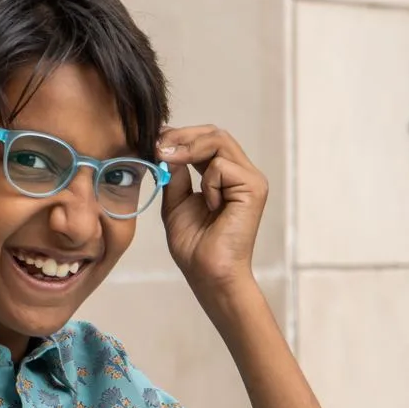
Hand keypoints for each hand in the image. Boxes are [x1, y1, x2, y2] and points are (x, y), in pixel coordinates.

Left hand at [157, 126, 267, 294]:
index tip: (154, 142)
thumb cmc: (194, 246)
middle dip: (182, 136)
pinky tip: (209, 206)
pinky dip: (207, 183)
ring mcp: (250, 179)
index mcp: (225, 176)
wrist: (208, 273)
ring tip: (170, 163)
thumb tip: (167, 147)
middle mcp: (241, 173)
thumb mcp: (175, 202)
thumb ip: (175, 174)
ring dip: (188, 149)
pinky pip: (221, 167)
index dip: (180, 136)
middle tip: (157, 147)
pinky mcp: (254, 187)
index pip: (206, 140)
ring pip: (218, 140)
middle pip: (214, 133)